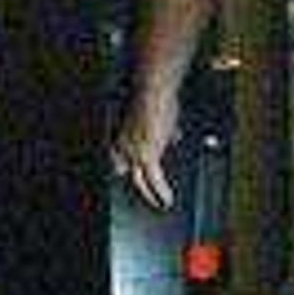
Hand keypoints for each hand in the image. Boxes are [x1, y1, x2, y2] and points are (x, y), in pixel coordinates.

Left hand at [112, 84, 179, 209]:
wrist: (155, 91)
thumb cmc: (157, 97)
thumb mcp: (159, 116)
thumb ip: (165, 131)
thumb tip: (174, 138)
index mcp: (123, 135)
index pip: (118, 159)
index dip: (124, 168)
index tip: (132, 177)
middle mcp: (124, 146)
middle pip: (123, 172)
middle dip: (136, 185)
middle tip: (149, 198)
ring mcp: (133, 152)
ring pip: (139, 181)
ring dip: (150, 194)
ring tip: (160, 203)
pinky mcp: (147, 156)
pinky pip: (154, 180)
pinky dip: (161, 191)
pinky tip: (168, 200)